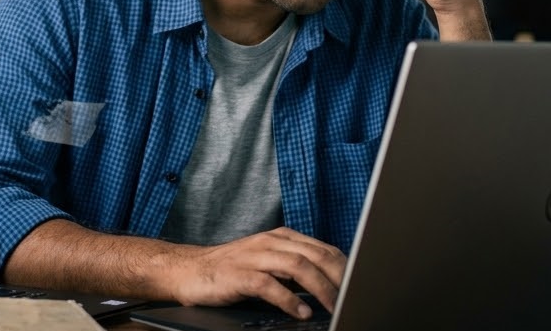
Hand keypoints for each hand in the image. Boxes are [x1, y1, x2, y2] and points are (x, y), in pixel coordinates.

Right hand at [167, 227, 345, 319]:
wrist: (189, 270)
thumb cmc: (232, 270)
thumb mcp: (268, 262)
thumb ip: (296, 268)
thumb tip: (332, 285)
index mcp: (281, 237)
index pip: (323, 249)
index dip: (345, 267)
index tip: (361, 285)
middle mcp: (270, 242)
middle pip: (315, 255)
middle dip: (339, 277)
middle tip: (354, 297)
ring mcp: (253, 256)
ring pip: (297, 266)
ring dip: (320, 288)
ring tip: (335, 306)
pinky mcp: (238, 275)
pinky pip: (269, 285)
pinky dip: (289, 300)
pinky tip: (301, 312)